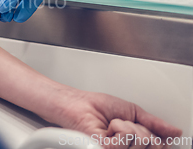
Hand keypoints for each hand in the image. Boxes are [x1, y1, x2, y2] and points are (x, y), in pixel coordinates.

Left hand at [54, 90, 181, 148]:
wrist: (75, 104)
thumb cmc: (96, 106)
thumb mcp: (132, 112)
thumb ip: (154, 123)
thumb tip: (174, 131)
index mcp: (134, 142)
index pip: (158, 146)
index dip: (154, 135)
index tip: (139, 125)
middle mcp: (126, 148)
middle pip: (153, 145)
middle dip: (140, 128)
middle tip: (121, 122)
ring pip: (140, 142)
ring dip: (127, 126)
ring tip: (111, 124)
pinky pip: (126, 139)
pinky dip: (119, 127)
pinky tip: (107, 127)